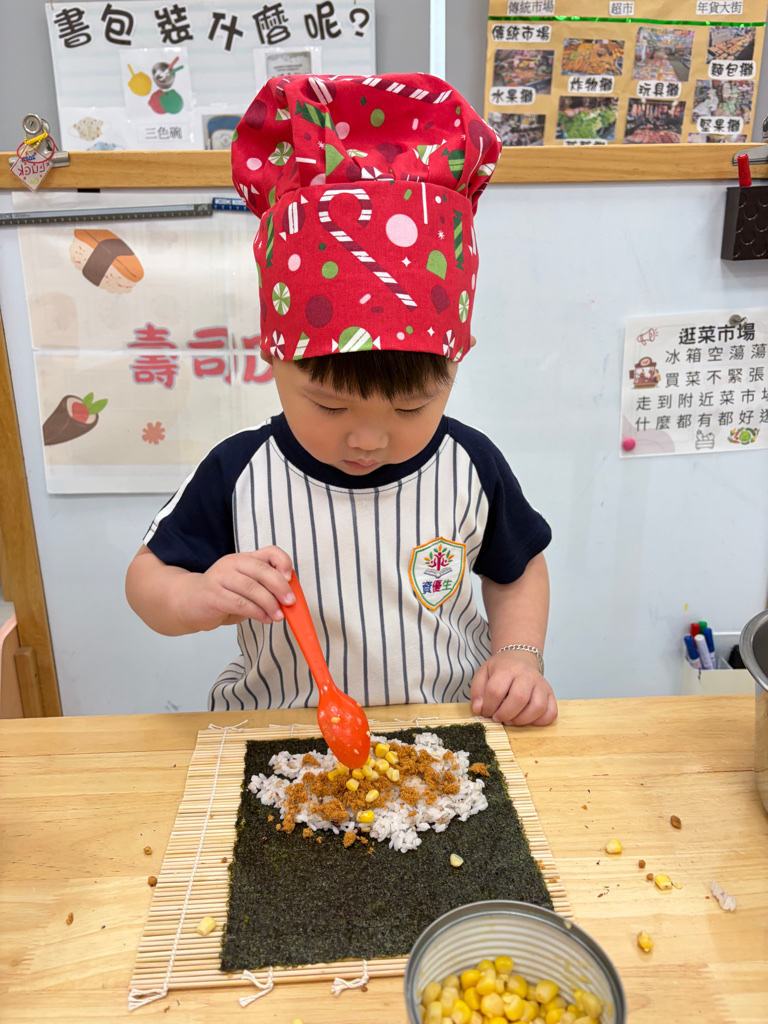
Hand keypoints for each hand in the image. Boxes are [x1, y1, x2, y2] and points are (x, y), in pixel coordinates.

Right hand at [176, 546, 294, 631]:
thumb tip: (288, 598)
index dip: (284, 563)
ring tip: (278, 616)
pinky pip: (241, 604)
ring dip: (270, 604)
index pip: (270, 552)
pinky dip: (257, 613)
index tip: (290, 579)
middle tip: (290, 602)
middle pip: (263, 570)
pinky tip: (264, 619)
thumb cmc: (222, 595)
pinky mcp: (213, 595)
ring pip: (252, 589)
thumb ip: (264, 587)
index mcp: (243, 558)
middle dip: (280, 587)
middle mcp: (232, 564)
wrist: (188, 602)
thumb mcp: (245, 586)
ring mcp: (220, 578)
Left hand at [470, 649, 556, 726]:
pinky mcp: (550, 694)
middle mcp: (527, 675)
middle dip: (505, 714)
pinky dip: (540, 721)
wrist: (520, 657)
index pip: (496, 690)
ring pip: (538, 706)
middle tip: (497, 718)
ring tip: (510, 721)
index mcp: (508, 668)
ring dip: (522, 720)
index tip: (485, 712)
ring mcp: (541, 684)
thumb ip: (477, 691)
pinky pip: (551, 712)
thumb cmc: (501, 668)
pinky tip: (527, 720)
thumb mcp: (484, 673)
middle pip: (519, 698)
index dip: (488, 706)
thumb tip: (478, 709)